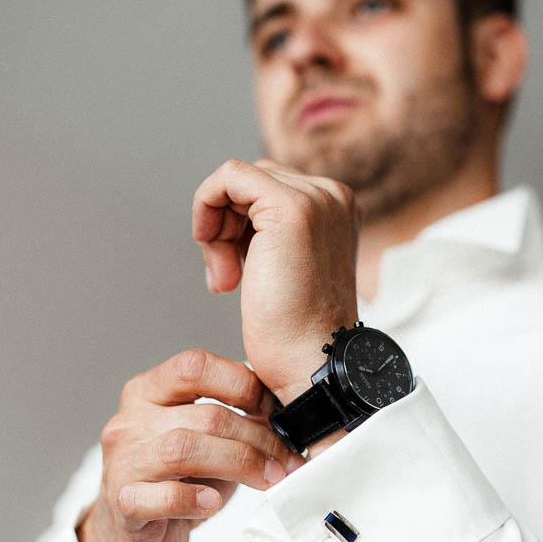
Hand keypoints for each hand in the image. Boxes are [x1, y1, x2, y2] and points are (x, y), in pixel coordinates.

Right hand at [77, 349, 301, 541]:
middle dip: (257, 438)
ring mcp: (121, 461)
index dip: (242, 384)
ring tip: (267, 480)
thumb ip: (234, 421)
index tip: (274, 411)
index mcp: (148, 392)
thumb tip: (287, 414)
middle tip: (287, 460)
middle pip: (204, 415)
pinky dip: (193, 499)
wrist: (138, 539)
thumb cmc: (178, 484)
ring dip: (238, 464)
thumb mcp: (206, 442)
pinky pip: (161, 496)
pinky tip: (213, 502)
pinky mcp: (122, 503)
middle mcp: (129, 421)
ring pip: (184, 449)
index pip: (195, 366)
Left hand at [192, 158, 359, 402]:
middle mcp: (333, 195)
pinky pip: (228, 177)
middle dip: (225, 227)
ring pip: (236, 179)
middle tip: (226, 277)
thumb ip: (270, 235)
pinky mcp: (291, 208)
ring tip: (225, 276)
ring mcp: (316, 198)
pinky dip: (206, 207)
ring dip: (215, 226)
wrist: (310, 365)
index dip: (238, 227)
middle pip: (250, 183)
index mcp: (337, 208)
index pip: (267, 190)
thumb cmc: (295, 333)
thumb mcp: (287, 269)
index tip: (235, 274)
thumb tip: (230, 214)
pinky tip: (212, 252)